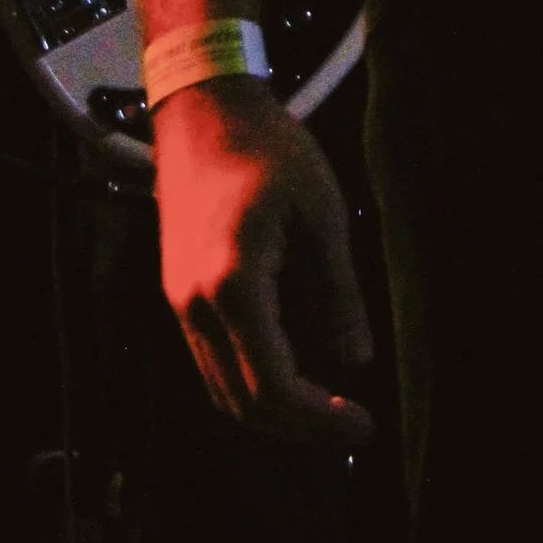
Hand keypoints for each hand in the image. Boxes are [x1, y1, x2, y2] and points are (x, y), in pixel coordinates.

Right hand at [150, 75, 376, 445]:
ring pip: (223, 392)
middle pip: (243, 404)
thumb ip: (338, 293)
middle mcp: (196, 307)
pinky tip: (296, 374)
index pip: (273, 387)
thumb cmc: (268, 151)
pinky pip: (214, 364)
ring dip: (275, 413)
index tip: (363, 423)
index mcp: (234, 286)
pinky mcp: (179, 296)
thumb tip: (356, 361)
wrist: (204, 114)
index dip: (320, 418)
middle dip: (301, 428)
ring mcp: (181, 304)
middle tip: (353, 425)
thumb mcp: (321, 215)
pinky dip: (252, 385)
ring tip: (330, 409)